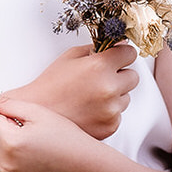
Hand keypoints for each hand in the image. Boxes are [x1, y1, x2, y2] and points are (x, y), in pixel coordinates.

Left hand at [0, 90, 92, 171]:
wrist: (84, 169)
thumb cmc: (63, 136)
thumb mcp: (37, 113)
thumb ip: (4, 103)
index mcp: (11, 143)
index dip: (3, 119)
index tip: (21, 124)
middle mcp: (6, 166)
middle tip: (23, 136)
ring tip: (23, 150)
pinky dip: (2, 168)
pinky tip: (24, 164)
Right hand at [14, 43, 137, 139]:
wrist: (38, 113)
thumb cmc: (50, 85)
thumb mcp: (70, 57)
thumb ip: (95, 49)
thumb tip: (117, 45)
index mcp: (99, 66)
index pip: (130, 53)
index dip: (122, 54)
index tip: (117, 57)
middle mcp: (109, 88)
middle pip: (133, 76)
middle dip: (120, 75)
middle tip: (101, 78)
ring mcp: (111, 109)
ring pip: (126, 97)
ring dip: (114, 95)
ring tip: (90, 96)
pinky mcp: (110, 126)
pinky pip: (118, 114)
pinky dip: (108, 112)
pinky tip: (89, 109)